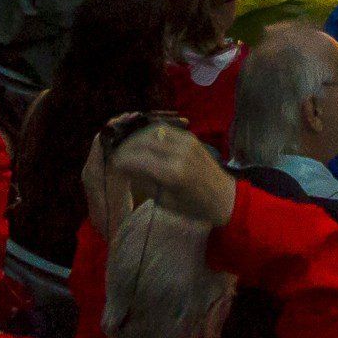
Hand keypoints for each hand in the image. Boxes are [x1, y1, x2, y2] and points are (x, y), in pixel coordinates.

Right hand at [104, 119, 238, 230]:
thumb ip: (145, 182)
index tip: (112, 164)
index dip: (121, 160)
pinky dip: (151, 134)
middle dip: (127, 147)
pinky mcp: (190, 137)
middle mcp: (178, 152)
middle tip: (117, 155)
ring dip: (138, 137)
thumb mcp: (165, 202)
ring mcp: (186, 141)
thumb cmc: (194, 207)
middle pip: (143, 141)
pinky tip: (144, 142)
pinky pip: (166, 130)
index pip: (138, 160)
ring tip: (129, 148)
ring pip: (153, 131)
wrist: (224, 197)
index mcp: (172, 173)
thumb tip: (125, 168)